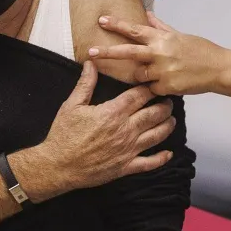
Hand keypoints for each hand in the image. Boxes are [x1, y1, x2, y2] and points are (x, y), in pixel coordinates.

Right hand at [11, 61, 175, 198]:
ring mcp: (128, 150)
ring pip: (157, 135)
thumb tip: (91, 62)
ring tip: (172, 120)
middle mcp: (125, 130)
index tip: (155, 83)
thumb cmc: (63, 135)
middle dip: (164, 106)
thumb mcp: (71, 105)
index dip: (150, 88)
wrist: (58, 166)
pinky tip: (169, 153)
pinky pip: (149, 163)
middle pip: (154, 114)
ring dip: (167, 126)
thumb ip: (85, 83)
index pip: (140, 95)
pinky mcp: (126, 167)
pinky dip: (161, 158)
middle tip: (169, 101)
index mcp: (113, 112)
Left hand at [88, 12, 227, 97]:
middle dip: (108, 53)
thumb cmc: (200, 51)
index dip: (117, 24)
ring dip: (143, 75)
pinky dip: (157, 87)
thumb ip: (159, 27)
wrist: (218, 69)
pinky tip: (171, 82)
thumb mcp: (179, 35)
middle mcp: (159, 53)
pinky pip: (153, 88)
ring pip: (139, 75)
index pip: (135, 29)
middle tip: (90, 52)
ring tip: (161, 72)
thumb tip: (146, 14)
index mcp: (161, 39)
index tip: (101, 20)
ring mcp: (162, 71)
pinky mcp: (166, 87)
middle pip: (128, 52)